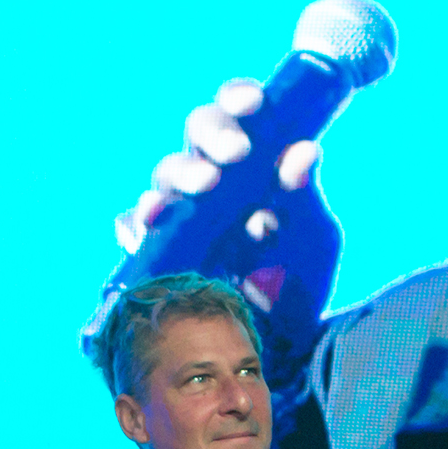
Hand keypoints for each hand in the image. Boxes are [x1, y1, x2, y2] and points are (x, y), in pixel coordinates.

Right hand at [115, 78, 343, 330]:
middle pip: (195, 137)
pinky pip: (134, 229)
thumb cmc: (302, 284)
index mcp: (250, 165)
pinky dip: (136, 222)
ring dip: (179, 175)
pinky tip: (148, 222)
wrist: (286, 349)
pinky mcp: (159, 255)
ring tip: (203, 185)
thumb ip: (305, 198)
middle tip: (237, 154)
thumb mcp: (313, 240)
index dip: (238, 99)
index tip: (255, 103)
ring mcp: (183, 218)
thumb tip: (299, 151)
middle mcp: (212, 184)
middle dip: (211, 136)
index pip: (236, 115)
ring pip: (165, 178)